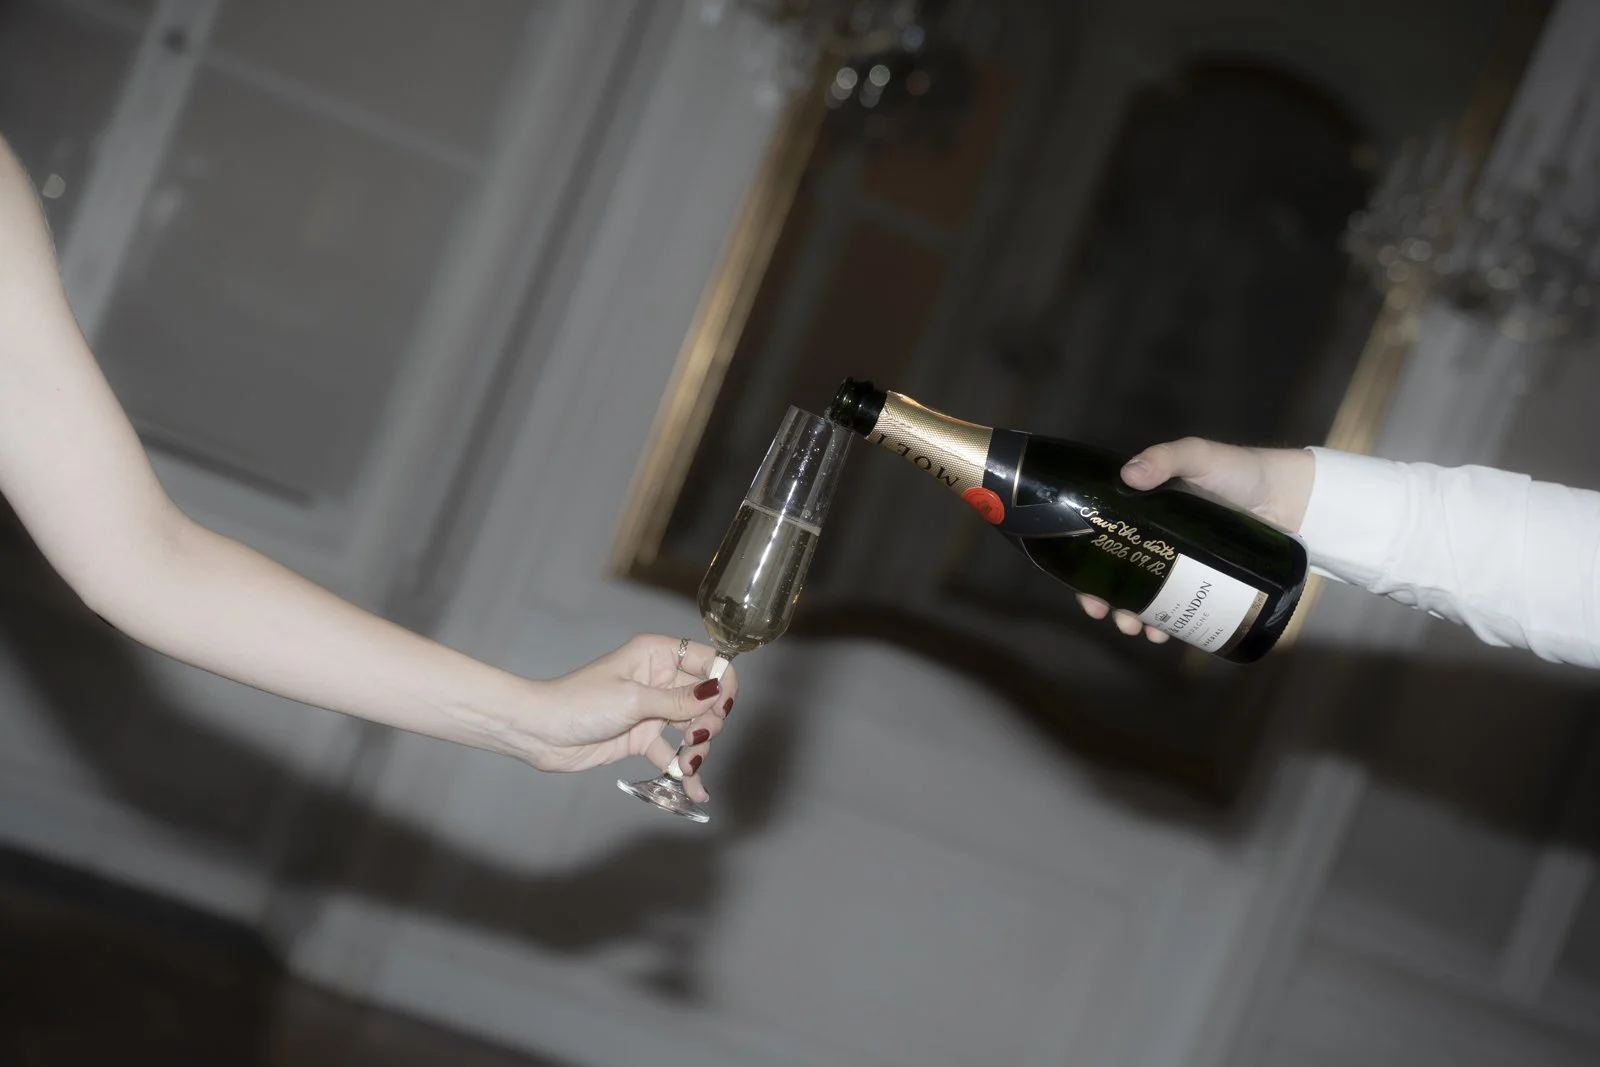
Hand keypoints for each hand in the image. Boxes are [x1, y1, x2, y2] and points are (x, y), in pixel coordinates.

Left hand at [492, 635, 735, 800]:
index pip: (707, 660)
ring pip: (694, 727)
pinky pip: (674, 752)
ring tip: (688, 767)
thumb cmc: (579, 703)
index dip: (722, 682)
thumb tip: (717, 692)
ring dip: (698, 749)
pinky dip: (685, 770)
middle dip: (710, 721)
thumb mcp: (633, 700)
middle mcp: (659, 679)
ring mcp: (653, 709)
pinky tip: (695, 791)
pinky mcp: (643, 737)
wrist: (541, 733)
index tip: (723, 707)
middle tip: (698, 739)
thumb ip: (678, 701)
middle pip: (706, 697)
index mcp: (657, 655)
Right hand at [1078, 438, 1313, 640]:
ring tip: (1141, 630)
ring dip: (1134, 616)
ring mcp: (1179, 561)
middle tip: (1114, 619)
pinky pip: (1178, 605)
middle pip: (1118, 575)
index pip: (1101, 540)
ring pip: (1145, 595)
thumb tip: (1128, 475)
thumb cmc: (1240, 471)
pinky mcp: (1204, 580)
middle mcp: (1153, 537)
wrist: (1290, 496)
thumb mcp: (1200, 456)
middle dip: (1109, 602)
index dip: (1086, 568)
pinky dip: (1167, 623)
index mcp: (1140, 509)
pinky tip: (1165, 634)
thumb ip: (1167, 458)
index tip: (1086, 591)